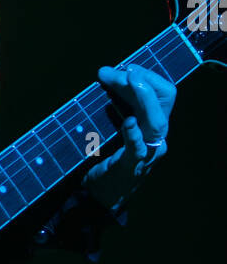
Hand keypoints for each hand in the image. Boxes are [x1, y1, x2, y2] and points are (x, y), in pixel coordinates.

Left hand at [82, 63, 175, 210]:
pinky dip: (134, 134)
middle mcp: (155, 137)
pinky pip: (138, 149)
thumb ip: (114, 105)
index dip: (148, 77)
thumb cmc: (104, 158)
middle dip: (144, 81)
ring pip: (157, 122)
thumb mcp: (111, 127)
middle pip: (164, 101)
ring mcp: (147, 153)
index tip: (127, 67)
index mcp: (152, 126)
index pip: (164, 93)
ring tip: (129, 80)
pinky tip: (129, 123)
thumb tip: (105, 72)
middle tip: (123, 70)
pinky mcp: (132, 167)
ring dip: (142, 97)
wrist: (98, 196)